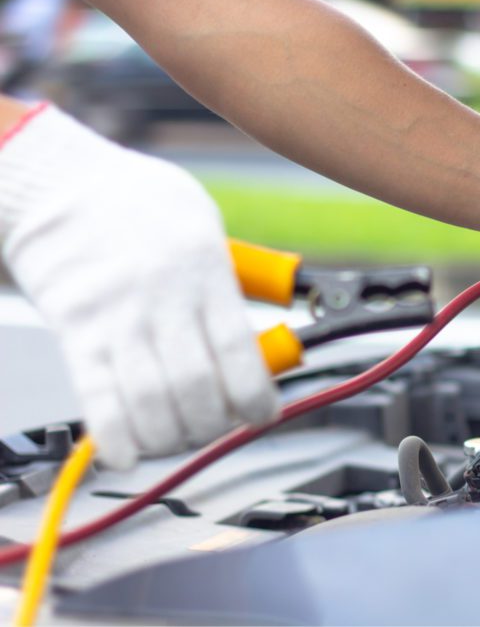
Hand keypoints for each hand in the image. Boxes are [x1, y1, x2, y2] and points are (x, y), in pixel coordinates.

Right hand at [0, 105, 276, 468]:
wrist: (58, 182)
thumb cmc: (138, 201)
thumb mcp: (203, 224)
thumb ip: (230, 280)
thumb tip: (259, 330)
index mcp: (205, 270)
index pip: (240, 351)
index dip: (256, 396)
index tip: (264, 413)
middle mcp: (163, 298)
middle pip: (197, 387)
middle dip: (214, 422)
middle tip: (219, 425)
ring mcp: (116, 317)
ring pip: (151, 400)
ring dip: (171, 435)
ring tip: (181, 436)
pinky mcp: (75, 330)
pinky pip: (96, 395)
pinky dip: (113, 435)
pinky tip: (128, 454)